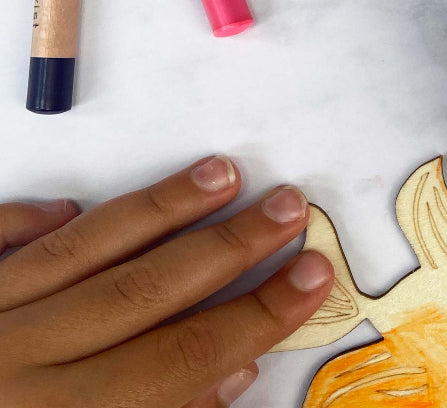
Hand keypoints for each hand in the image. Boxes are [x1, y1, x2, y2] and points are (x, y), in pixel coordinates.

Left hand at [0, 157, 333, 407]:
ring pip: (80, 252)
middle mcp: (16, 369)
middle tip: (288, 204)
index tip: (313, 274)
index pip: (183, 361)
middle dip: (227, 247)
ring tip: (220, 173)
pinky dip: (27, 224)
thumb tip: (227, 377)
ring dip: (157, 211)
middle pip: (144, 294)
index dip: (257, 315)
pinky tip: (71, 206)